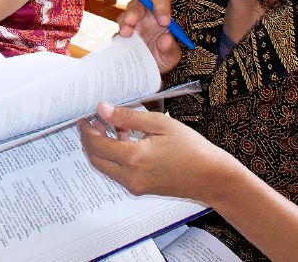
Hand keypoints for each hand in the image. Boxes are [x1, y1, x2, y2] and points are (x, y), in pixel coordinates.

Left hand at [78, 102, 237, 203]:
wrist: (212, 178)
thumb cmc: (192, 148)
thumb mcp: (159, 124)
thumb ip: (128, 117)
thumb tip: (102, 108)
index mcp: (134, 158)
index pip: (97, 145)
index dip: (86, 130)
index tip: (85, 116)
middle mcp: (130, 176)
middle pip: (95, 159)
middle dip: (89, 139)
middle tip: (91, 120)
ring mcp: (135, 185)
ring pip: (105, 167)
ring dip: (102, 147)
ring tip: (110, 125)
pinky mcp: (140, 188)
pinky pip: (118, 172)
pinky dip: (114, 156)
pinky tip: (125, 138)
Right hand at [117, 0, 180, 73]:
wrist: (152, 69)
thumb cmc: (165, 56)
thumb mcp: (172, 56)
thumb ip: (171, 48)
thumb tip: (166, 39)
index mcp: (161, 12)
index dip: (161, 4)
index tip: (164, 21)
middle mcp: (145, 14)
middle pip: (138, 3)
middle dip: (134, 11)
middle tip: (132, 21)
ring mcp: (133, 23)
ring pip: (126, 14)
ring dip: (124, 21)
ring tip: (125, 34)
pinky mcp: (122, 33)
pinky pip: (117, 30)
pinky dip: (118, 35)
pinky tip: (120, 42)